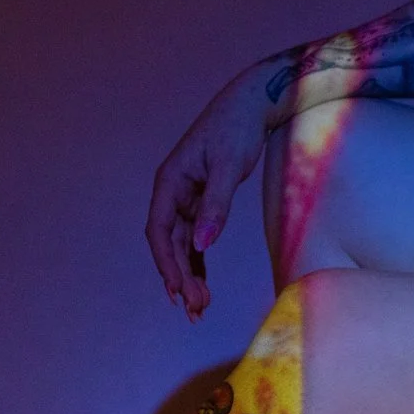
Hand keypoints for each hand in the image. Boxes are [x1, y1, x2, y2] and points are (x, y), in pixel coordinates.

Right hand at [145, 70, 273, 319]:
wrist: (254, 104)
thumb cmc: (238, 128)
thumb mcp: (228, 167)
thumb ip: (215, 206)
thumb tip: (201, 244)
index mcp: (169, 181)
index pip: (158, 231)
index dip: (165, 263)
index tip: (178, 291)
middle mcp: (173, 192)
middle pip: (168, 243)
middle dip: (179, 277)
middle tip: (195, 309)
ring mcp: (187, 197)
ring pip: (181, 244)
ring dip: (188, 274)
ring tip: (199, 306)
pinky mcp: (203, 201)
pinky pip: (195, 237)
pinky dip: (199, 261)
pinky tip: (203, 284)